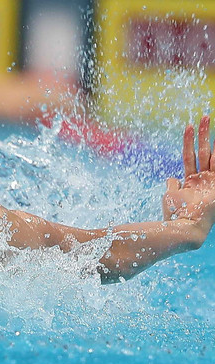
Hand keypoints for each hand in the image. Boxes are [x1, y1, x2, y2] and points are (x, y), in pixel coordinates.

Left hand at [163, 116, 214, 235]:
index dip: (189, 142)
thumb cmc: (175, 216)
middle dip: (203, 134)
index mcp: (192, 182)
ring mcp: (210, 181)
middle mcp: (204, 180)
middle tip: (204, 116)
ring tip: (206, 118)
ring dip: (207, 136)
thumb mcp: (171, 196)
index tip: (188, 126)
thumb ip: (173, 185)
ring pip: (208, 153)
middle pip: (203, 151)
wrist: (185, 229)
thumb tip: (171, 177)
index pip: (190, 156)